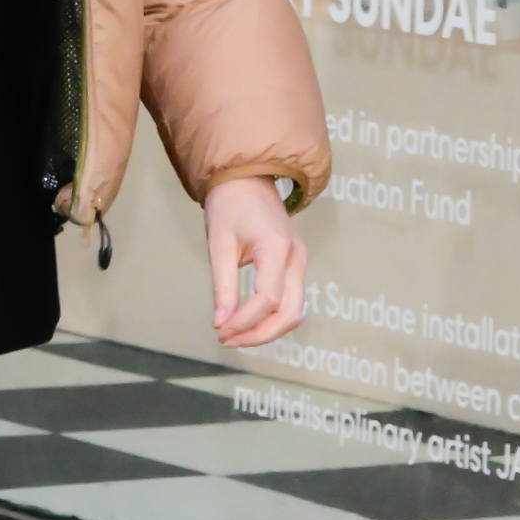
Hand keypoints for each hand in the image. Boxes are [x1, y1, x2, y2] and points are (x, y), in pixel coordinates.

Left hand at [204, 176, 306, 348]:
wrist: (247, 179)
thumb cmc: (230, 206)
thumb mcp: (219, 243)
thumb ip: (222, 284)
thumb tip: (221, 323)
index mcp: (277, 248)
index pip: (267, 299)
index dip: (244, 321)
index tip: (219, 330)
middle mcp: (296, 257)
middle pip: (290, 313)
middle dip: (259, 334)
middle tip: (226, 340)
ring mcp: (300, 262)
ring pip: (294, 311)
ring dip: (266, 330)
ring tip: (234, 335)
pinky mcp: (295, 266)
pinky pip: (290, 301)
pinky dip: (270, 318)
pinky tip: (245, 322)